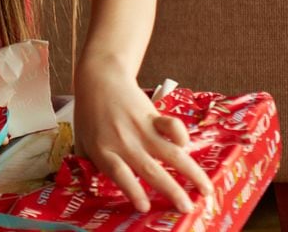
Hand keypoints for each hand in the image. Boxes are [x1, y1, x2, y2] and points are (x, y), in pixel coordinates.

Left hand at [74, 64, 212, 212]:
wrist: (99, 79)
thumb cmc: (89, 113)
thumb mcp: (81, 140)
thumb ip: (88, 163)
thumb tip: (94, 186)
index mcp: (104, 151)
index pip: (120, 174)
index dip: (133, 191)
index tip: (145, 207)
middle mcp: (125, 143)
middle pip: (151, 170)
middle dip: (172, 192)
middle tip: (187, 209)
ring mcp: (141, 130)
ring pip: (171, 154)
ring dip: (191, 173)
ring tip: (206, 190)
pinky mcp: (153, 116)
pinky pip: (172, 126)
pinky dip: (181, 136)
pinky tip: (185, 146)